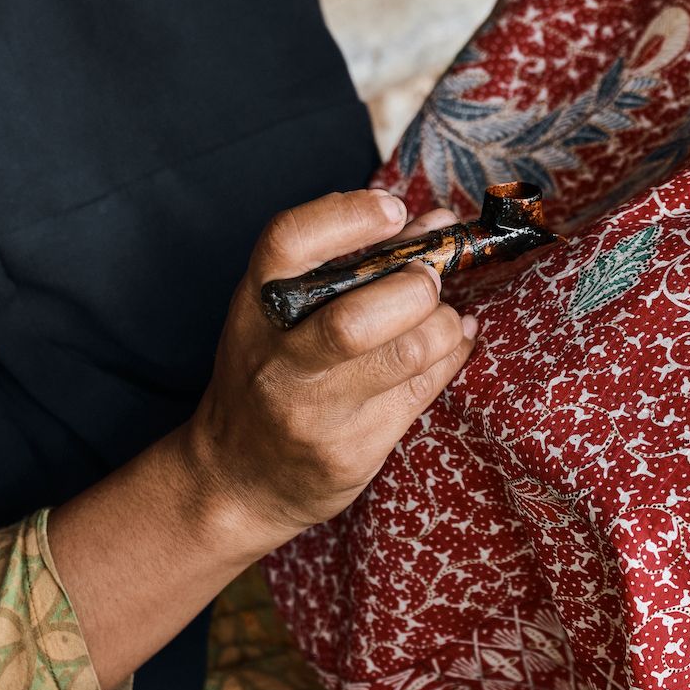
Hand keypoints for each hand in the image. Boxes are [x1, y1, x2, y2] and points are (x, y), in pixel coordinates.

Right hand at [176, 189, 472, 554]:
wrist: (237, 479)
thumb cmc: (268, 376)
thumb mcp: (281, 315)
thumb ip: (350, 265)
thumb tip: (432, 223)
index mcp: (255, 308)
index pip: (290, 243)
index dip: (348, 217)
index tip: (394, 210)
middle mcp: (278, 361)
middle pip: (355, 317)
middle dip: (415, 288)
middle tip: (430, 277)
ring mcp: (314, 412)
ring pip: (404, 355)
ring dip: (444, 325)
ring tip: (445, 317)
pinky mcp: (352, 449)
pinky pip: (424, 390)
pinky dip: (452, 355)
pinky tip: (452, 343)